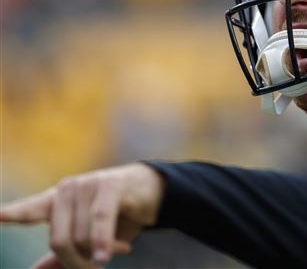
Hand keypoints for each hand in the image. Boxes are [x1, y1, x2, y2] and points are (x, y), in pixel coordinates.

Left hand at [0, 163, 163, 268]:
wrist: (153, 193)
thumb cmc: (117, 216)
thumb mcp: (88, 238)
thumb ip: (62, 254)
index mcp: (57, 201)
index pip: (28, 210)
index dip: (9, 214)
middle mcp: (68, 189)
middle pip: (59, 242)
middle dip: (78, 263)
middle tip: (97, 268)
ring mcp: (88, 184)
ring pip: (82, 237)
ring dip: (101, 255)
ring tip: (119, 250)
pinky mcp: (110, 184)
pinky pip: (99, 222)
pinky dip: (104, 242)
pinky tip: (112, 254)